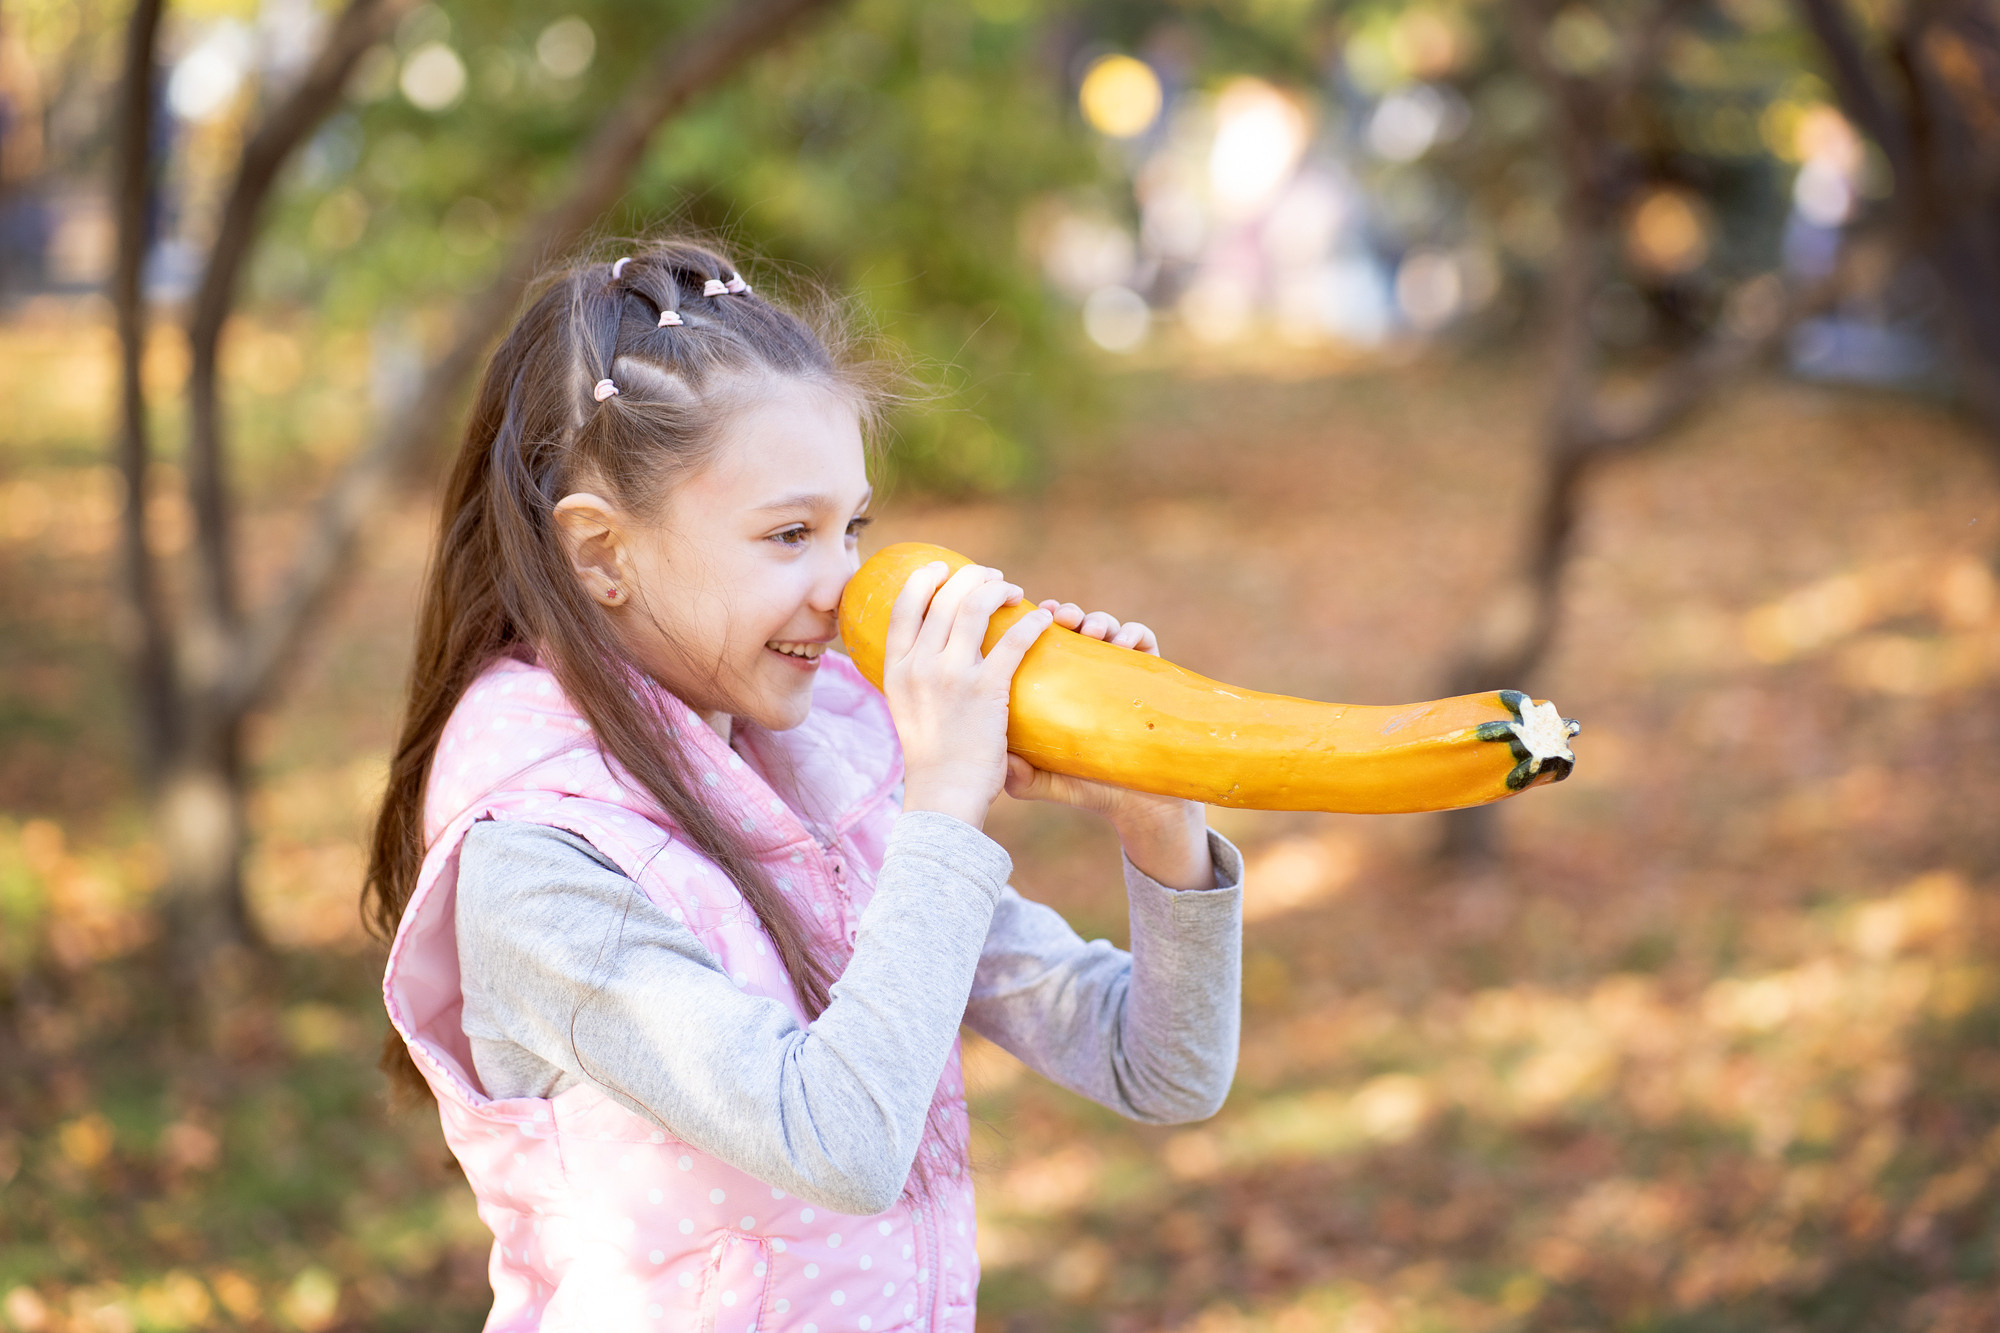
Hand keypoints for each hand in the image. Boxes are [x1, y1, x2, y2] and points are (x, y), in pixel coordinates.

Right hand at [884, 561, 1053, 829]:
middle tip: (994, 579)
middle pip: (944, 596)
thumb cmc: (932, 757)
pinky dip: (1032, 623)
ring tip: (1016, 592)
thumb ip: (915, 677)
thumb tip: (928, 652)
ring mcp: (951, 676)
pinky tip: (1043, 620)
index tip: (945, 569)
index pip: (903, 606)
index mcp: (895, 669)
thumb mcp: (906, 709)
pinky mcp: (987, 691)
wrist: (944, 796)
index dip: (926, 578)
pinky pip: (1013, 640)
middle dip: (973, 576)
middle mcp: (919, 666)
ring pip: (975, 606)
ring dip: (999, 589)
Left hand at [1002, 602, 1214, 890]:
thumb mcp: (1042, 780)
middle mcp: (1084, 671)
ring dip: (1098, 618)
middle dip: (1066, 612)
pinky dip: (1133, 633)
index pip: (1038, 641)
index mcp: (1055, 685)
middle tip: (1062, 617)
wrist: (1135, 802)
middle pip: (1072, 624)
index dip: (1029, 623)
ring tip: (1092, 631)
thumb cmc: (1084, 786)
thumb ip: (1018, 774)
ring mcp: (1117, 670)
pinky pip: (1143, 640)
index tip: (1025, 618)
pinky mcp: (1150, 676)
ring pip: (1106, 625)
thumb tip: (1002, 759)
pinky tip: (1124, 644)